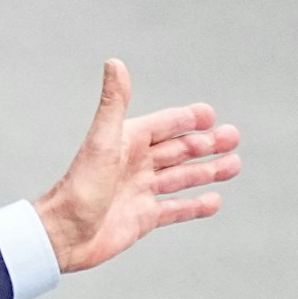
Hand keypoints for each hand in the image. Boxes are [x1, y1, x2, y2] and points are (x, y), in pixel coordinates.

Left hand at [32, 59, 241, 273]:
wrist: (63, 236)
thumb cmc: (79, 188)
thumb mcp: (102, 142)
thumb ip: (113, 103)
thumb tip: (115, 62)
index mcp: (127, 143)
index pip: (164, 125)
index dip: (187, 119)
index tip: (211, 115)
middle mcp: (135, 165)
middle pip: (178, 150)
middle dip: (206, 144)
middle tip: (233, 138)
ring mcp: (140, 192)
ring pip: (181, 178)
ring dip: (207, 171)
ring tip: (234, 165)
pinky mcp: (143, 218)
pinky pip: (175, 210)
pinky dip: (195, 205)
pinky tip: (214, 200)